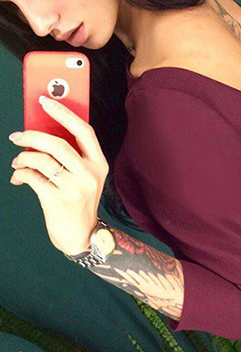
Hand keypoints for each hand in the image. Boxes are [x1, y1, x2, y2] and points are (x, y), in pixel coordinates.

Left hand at [8, 95, 109, 254]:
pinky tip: (18, 178)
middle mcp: (90, 175)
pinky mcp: (58, 200)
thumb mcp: (83, 178)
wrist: (81, 235)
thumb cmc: (78, 202)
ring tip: (17, 162)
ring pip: (41, 159)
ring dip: (22, 158)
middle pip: (58, 144)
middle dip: (32, 136)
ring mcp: (75, 189)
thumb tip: (39, 133)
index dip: (64, 113)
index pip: (84, 132)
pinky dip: (20, 175)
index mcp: (98, 165)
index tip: (44, 101)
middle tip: (17, 136)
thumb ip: (69, 157)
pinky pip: (32, 177)